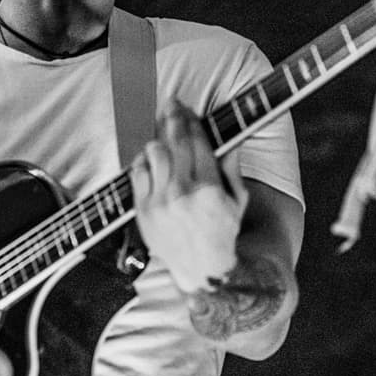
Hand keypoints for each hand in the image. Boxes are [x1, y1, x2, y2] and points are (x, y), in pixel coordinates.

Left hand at [130, 98, 247, 291]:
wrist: (201, 270)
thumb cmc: (222, 232)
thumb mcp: (237, 201)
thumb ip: (231, 168)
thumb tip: (229, 140)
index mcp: (209, 187)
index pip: (196, 142)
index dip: (190, 120)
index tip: (185, 107)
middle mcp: (182, 192)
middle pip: (173, 142)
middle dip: (172, 118)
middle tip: (170, 105)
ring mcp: (160, 201)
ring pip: (153, 152)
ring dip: (158, 139)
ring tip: (162, 135)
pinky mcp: (143, 209)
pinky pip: (138, 172)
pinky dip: (143, 161)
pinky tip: (150, 157)